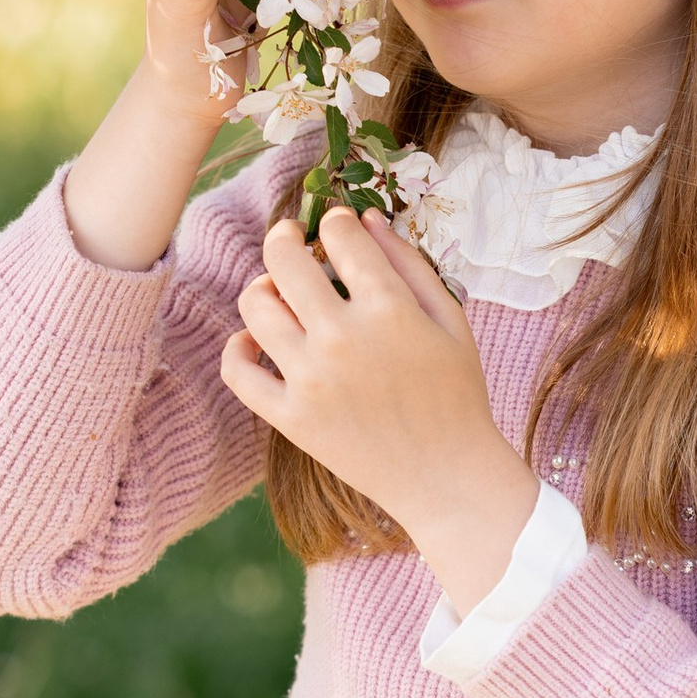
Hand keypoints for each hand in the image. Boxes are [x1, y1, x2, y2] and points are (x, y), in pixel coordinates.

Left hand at [220, 204, 539, 608]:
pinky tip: (258, 342)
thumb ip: (410, 264)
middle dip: (286, 237)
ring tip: (280, 294)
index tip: (336, 228)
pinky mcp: (290, 418)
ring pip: (255, 306)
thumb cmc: (458, 396)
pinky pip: (238, 371)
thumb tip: (365, 219)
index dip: (335, 222)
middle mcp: (342, 338)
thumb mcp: (452, 321)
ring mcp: (310, 380)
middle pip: (284, 259)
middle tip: (292, 240)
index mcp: (388, 309)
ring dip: (264, 287)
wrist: (448, 478)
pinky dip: (239, 349)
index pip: (339, 236)